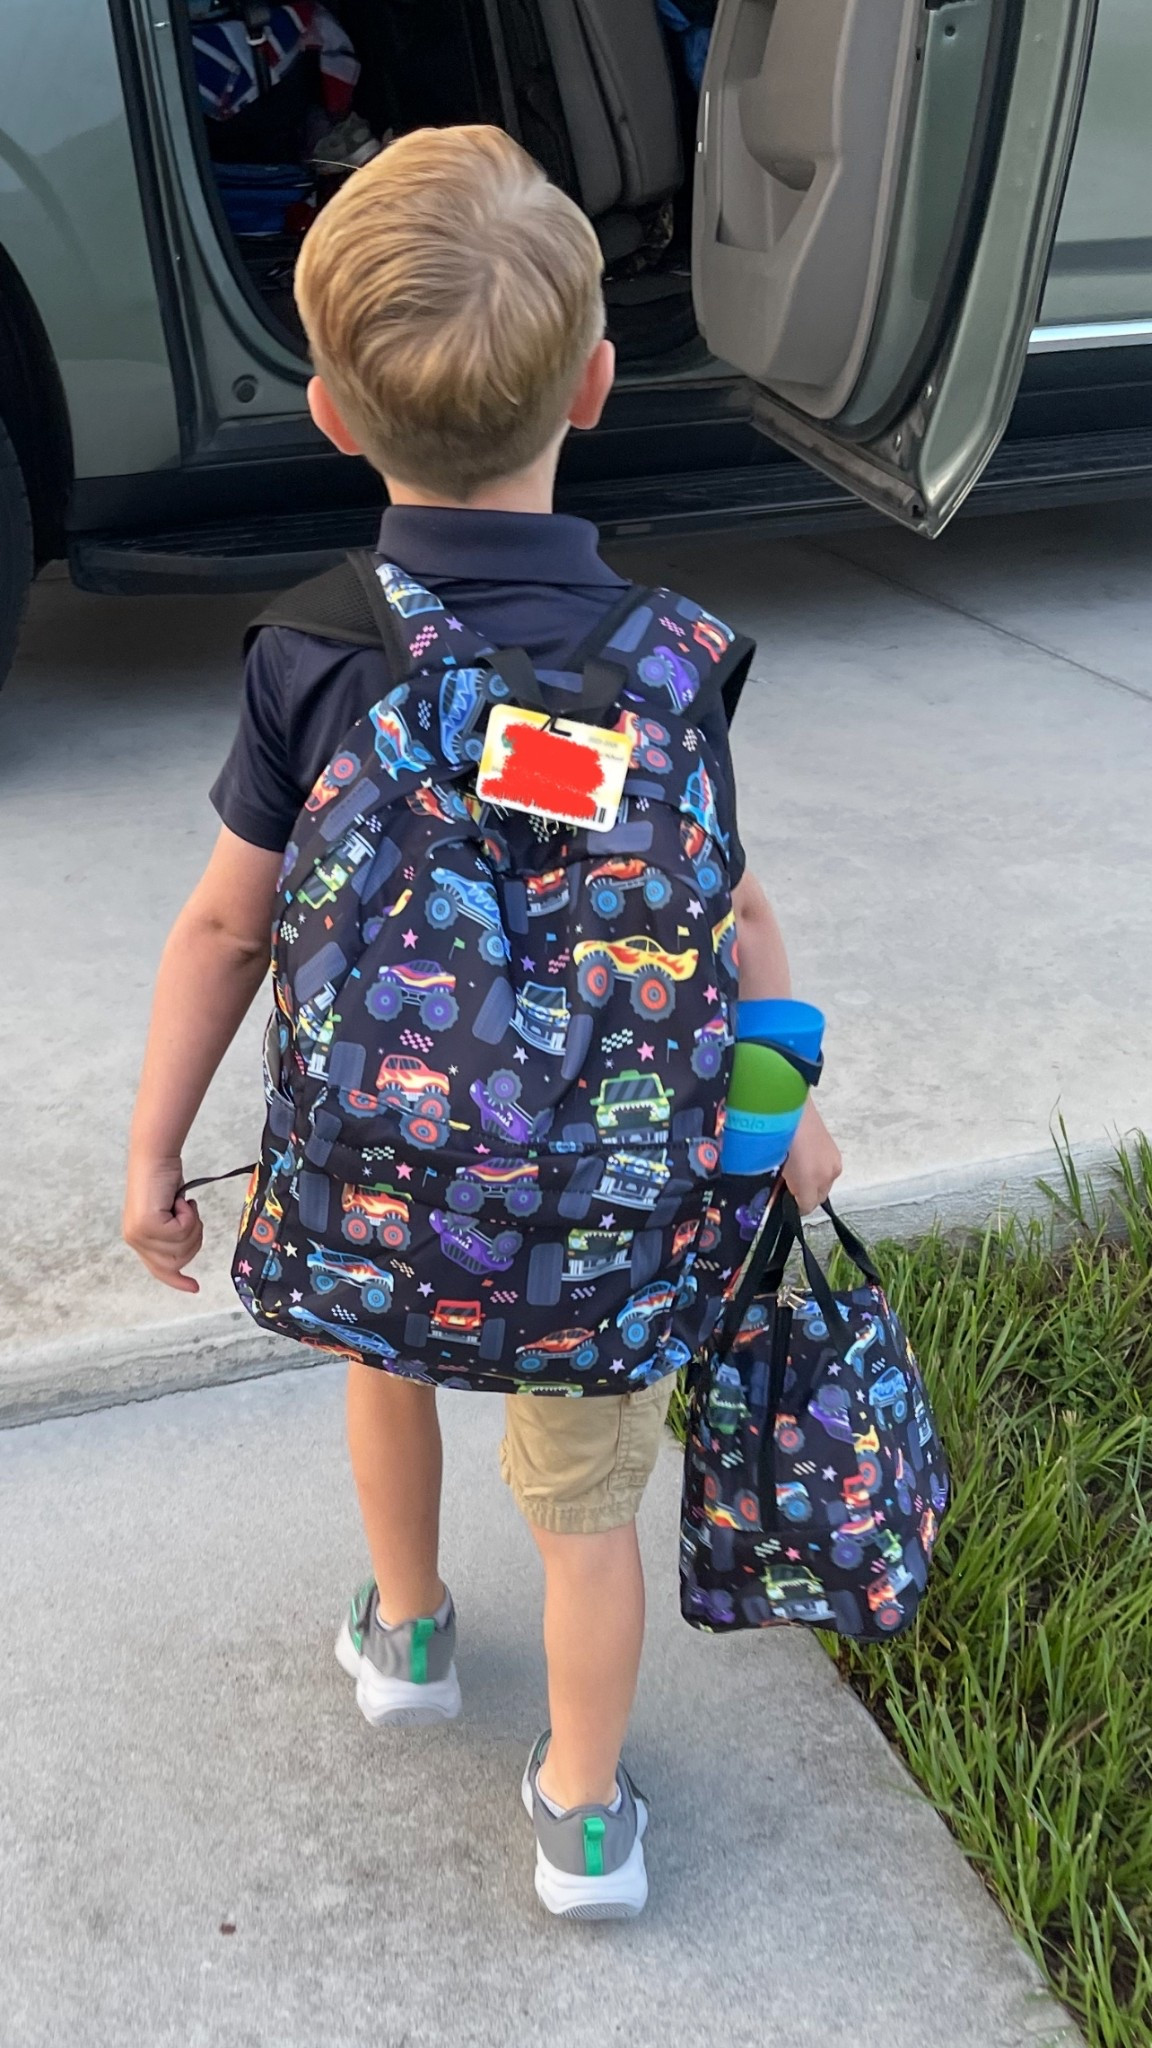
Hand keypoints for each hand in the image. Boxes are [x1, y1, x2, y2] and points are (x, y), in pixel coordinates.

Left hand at [123, 1156, 202, 1292]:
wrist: (155, 1156)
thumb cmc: (164, 1179)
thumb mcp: (169, 1214)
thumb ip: (170, 1235)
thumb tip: (181, 1257)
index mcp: (138, 1240)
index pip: (158, 1270)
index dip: (177, 1281)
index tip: (194, 1288)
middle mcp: (135, 1240)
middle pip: (177, 1261)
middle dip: (193, 1240)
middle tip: (193, 1216)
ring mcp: (140, 1233)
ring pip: (182, 1247)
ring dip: (193, 1224)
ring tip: (185, 1205)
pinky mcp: (148, 1224)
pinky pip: (182, 1231)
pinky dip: (189, 1214)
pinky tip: (180, 1200)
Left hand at [782, 1100, 841, 1214]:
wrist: (788, 1100)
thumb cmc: (775, 1132)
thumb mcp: (771, 1163)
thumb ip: (775, 1185)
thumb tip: (775, 1196)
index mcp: (811, 1178)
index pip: (806, 1206)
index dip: (791, 1206)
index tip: (779, 1199)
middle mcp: (828, 1172)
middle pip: (817, 1198)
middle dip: (802, 1195)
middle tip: (783, 1185)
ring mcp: (833, 1161)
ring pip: (823, 1184)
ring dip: (810, 1183)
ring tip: (791, 1168)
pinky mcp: (834, 1150)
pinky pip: (826, 1170)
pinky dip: (815, 1170)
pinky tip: (801, 1157)